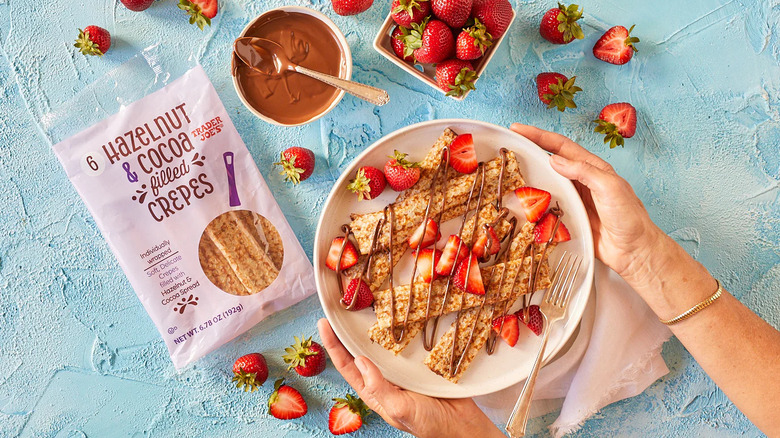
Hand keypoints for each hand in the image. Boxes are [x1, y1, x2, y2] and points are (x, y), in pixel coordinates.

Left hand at [317, 319, 502, 437]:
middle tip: (341, 308)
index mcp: (374, 392)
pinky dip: (399, 331)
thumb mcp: (399, 409)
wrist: (463, 426)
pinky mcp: (419, 364)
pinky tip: (398, 317)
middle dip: (348, 332)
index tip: (324, 324)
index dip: (333, 345)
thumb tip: (360, 360)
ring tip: (364, 307)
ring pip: (382, 346)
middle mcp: (384, 380)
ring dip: (373, 329)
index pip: (347, 366)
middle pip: (360, 351)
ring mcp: (401, 371)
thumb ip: (378, 387)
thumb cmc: (430, 424)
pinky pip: (405, 345)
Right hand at [510, 124, 665, 280]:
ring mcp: (572, 199)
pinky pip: (545, 206)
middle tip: (507, 148)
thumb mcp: (610, 187)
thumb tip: (554, 160)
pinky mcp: (567, 217)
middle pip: (549, 161)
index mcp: (592, 168)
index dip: (539, 136)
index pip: (561, 146)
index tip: (518, 129)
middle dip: (529, 152)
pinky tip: (520, 203)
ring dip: (528, 178)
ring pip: (545, 184)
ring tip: (508, 174)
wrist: (633, 250)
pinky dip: (532, 203)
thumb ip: (584, 171)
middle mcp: (580, 181)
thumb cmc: (629, 217)